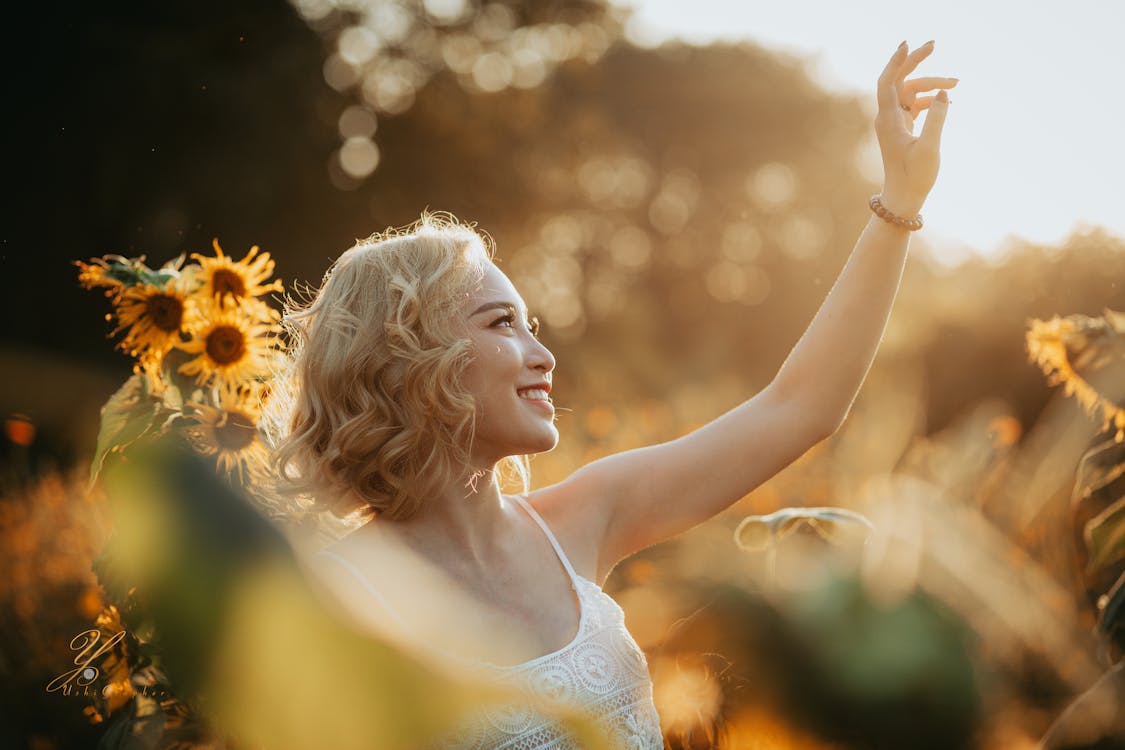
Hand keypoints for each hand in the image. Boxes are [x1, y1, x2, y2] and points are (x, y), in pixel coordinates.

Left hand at [875, 40, 956, 215]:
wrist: (904, 198)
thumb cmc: (915, 177)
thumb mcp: (930, 148)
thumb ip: (938, 119)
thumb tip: (945, 92)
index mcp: (889, 120)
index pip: (887, 82)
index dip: (897, 61)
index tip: (909, 44)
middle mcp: (888, 118)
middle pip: (899, 80)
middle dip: (916, 62)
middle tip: (935, 43)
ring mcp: (894, 123)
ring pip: (911, 92)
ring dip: (932, 84)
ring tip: (957, 83)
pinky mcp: (902, 129)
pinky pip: (915, 105)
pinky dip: (931, 100)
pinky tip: (949, 101)